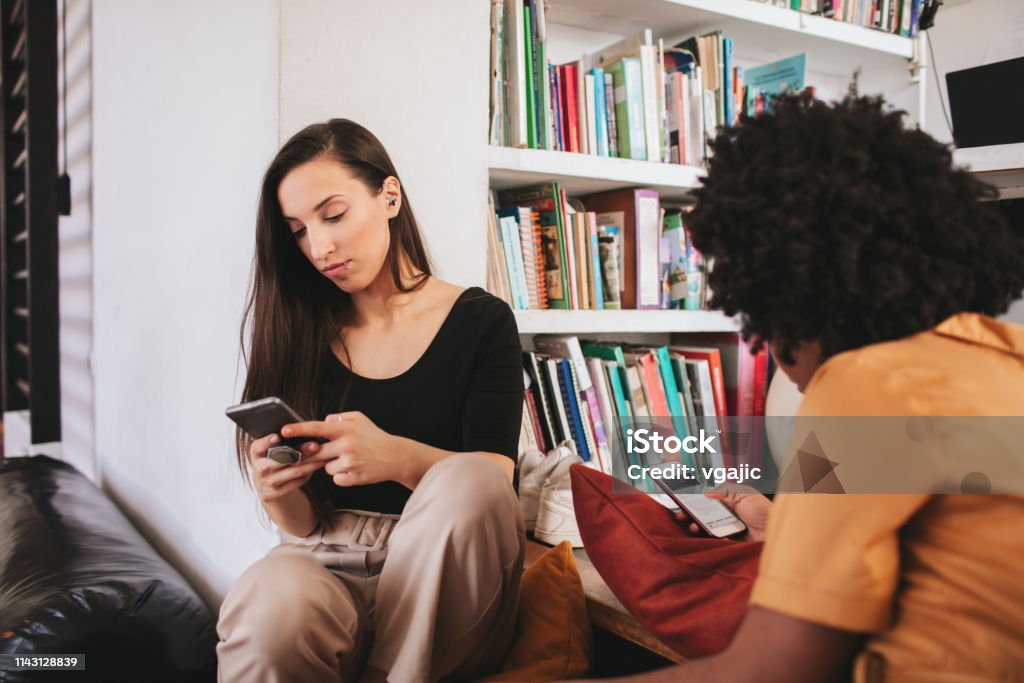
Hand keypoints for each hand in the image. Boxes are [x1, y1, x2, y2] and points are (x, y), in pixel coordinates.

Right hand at [248, 433, 333, 502]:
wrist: (269, 488)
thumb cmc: (274, 461)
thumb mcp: (270, 452)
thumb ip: (280, 442)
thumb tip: (301, 429)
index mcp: (256, 454)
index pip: (257, 447)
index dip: (266, 442)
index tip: (278, 436)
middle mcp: (259, 469)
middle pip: (280, 459)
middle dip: (299, 452)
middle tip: (315, 445)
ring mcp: (266, 483)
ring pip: (292, 471)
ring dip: (310, 463)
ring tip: (324, 455)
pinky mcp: (276, 493)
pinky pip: (296, 482)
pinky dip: (309, 473)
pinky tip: (319, 465)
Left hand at [282, 411, 402, 487]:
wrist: (396, 457)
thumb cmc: (375, 437)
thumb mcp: (360, 419)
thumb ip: (339, 418)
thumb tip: (323, 422)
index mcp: (346, 429)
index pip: (317, 428)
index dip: (298, 429)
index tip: (284, 430)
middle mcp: (346, 445)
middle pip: (315, 452)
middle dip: (311, 454)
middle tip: (316, 452)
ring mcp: (349, 463)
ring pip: (325, 467)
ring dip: (331, 465)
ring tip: (349, 459)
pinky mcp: (353, 477)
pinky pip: (335, 478)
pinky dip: (341, 476)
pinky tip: (353, 469)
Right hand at [674, 483, 772, 541]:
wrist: (779, 535)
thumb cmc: (766, 513)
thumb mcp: (746, 493)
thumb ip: (726, 489)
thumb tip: (706, 491)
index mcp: (728, 504)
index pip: (705, 502)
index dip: (693, 502)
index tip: (682, 502)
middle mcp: (725, 518)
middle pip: (702, 517)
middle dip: (689, 516)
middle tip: (681, 516)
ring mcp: (726, 532)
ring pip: (705, 531)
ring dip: (696, 528)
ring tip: (694, 527)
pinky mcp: (729, 546)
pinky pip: (715, 543)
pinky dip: (712, 540)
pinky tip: (717, 537)